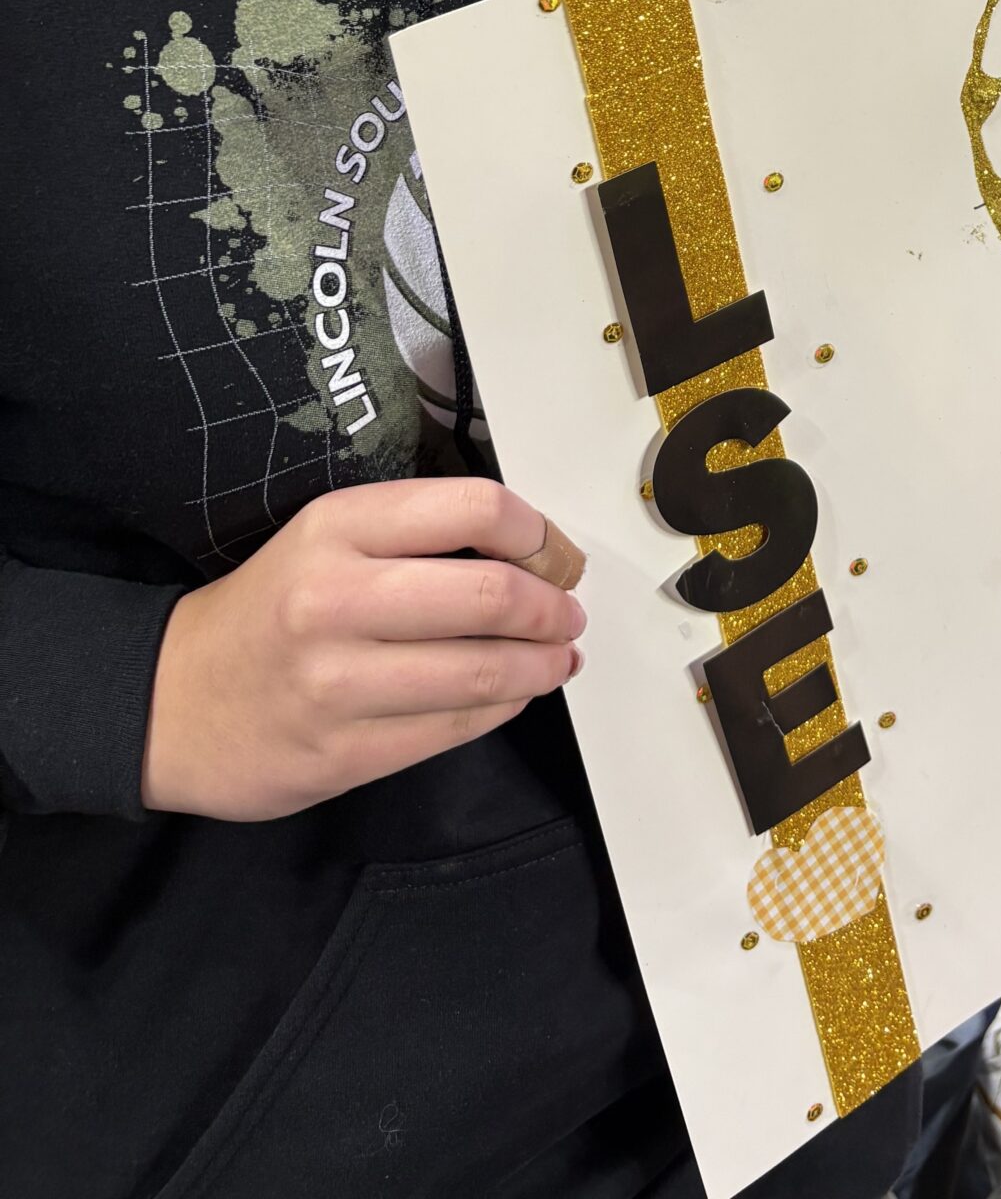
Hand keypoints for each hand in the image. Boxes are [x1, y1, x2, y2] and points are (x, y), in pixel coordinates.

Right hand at [141, 477, 583, 820]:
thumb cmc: (270, 609)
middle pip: (491, 595)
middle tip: (568, 613)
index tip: (554, 553)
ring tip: (558, 657)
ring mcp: (337, 683)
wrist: (169, 702)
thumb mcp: (327, 538)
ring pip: (482, 671)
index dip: (538, 533)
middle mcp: (335, 599)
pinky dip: (502, 708)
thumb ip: (416, 534)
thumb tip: (531, 551)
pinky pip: (453, 728)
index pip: (474, 509)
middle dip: (552, 607)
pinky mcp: (341, 754)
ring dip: (541, 664)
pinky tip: (514, 694)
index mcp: (337, 527)